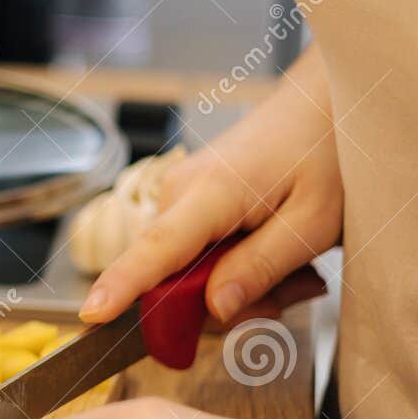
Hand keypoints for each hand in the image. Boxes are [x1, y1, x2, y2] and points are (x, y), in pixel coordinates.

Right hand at [80, 48, 340, 325]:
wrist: (319, 105)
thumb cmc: (325, 155)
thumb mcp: (314, 222)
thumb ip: (262, 267)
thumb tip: (215, 310)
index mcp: (210, 193)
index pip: (156, 249)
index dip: (122, 286)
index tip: (92, 313)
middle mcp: (178, 193)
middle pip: (173, 282)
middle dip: (227, 306)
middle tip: (293, 289)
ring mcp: (177, 197)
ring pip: (188, 277)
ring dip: (238, 287)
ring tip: (293, 266)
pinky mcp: (184, 204)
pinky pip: (195, 260)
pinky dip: (234, 268)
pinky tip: (273, 253)